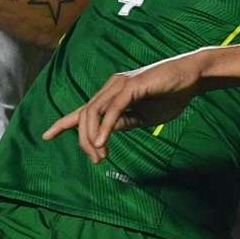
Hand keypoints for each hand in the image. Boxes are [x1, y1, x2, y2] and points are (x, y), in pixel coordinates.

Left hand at [43, 54, 207, 162]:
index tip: (47, 136)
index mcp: (112, 94)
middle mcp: (111, 87)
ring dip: (92, 137)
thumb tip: (105, 134)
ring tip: (99, 156)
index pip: (83, 110)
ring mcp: (120, 85)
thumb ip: (124, 123)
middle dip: (83, 140)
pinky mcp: (132, 86)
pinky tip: (102, 142)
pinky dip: (104, 127)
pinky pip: (112, 110)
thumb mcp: (143, 116)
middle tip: (96, 160)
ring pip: (93, 112)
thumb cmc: (171, 95)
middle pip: (84, 115)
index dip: (63, 123)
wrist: (192, 78)